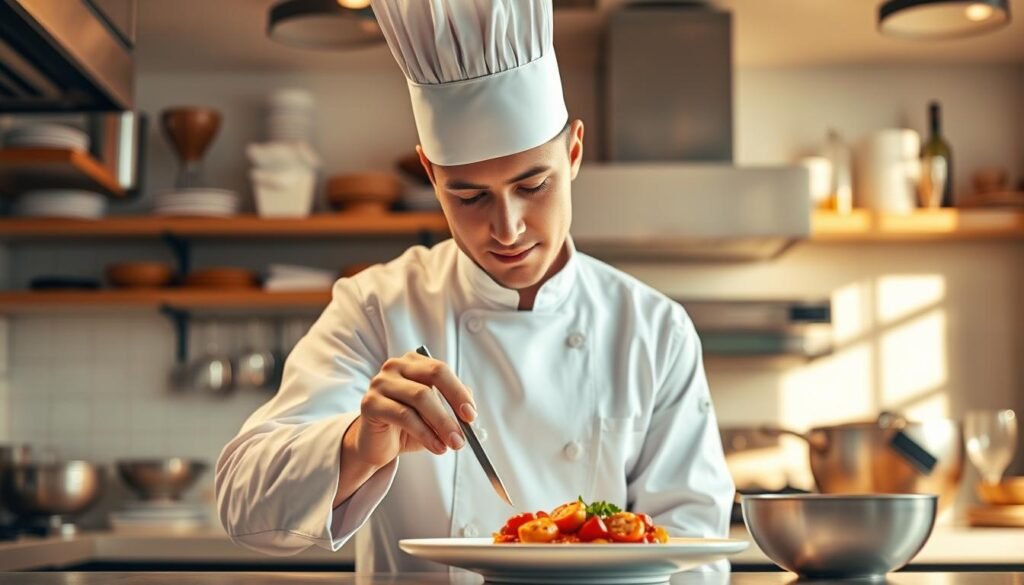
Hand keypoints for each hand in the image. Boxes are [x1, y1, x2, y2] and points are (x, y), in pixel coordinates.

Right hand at [348, 351, 475, 467]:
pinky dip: (425, 434)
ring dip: (442, 423)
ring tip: (453, 443)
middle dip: (453, 404)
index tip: (471, 414)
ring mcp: (380, 383)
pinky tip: (437, 447)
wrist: (377, 445)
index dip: (459, 392)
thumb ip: (451, 406)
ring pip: (420, 397)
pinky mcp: (370, 403)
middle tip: (465, 430)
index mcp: (413, 363)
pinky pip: (404, 416)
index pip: (441, 370)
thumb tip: (469, 410)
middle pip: (432, 376)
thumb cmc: (408, 427)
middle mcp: (395, 366)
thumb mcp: (435, 414)